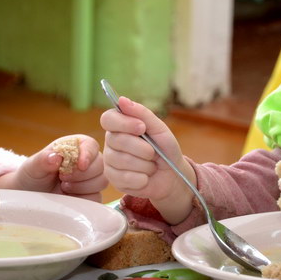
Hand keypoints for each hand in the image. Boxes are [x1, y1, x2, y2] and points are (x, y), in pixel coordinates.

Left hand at [0, 134, 106, 200]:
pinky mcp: (91, 196)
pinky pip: (97, 197)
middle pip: (100, 164)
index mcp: (74, 147)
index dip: (88, 154)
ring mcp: (90, 179)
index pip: (91, 145)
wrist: (29, 196)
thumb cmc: (32, 176)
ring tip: (64, 187)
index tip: (80, 165)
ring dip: (82, 187)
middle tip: (63, 178)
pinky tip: (69, 197)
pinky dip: (83, 199)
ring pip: (101, 181)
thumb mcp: (33, 167)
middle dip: (82, 174)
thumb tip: (56, 157)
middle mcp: (85, 161)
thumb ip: (43, 160)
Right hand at [100, 95, 194, 222]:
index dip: (124, 123)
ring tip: (151, 165)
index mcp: (119, 126)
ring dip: (145, 164)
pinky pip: (125, 178)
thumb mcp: (159, 129)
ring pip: (122, 160)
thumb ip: (142, 113)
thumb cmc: (165, 149)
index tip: (141, 127)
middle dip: (142, 148)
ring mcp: (110, 162)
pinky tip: (146, 177)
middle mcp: (111, 142)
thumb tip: (121, 99)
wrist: (173, 176)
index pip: (108, 119)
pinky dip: (142, 178)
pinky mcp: (114, 179)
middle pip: (117, 140)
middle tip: (153, 153)